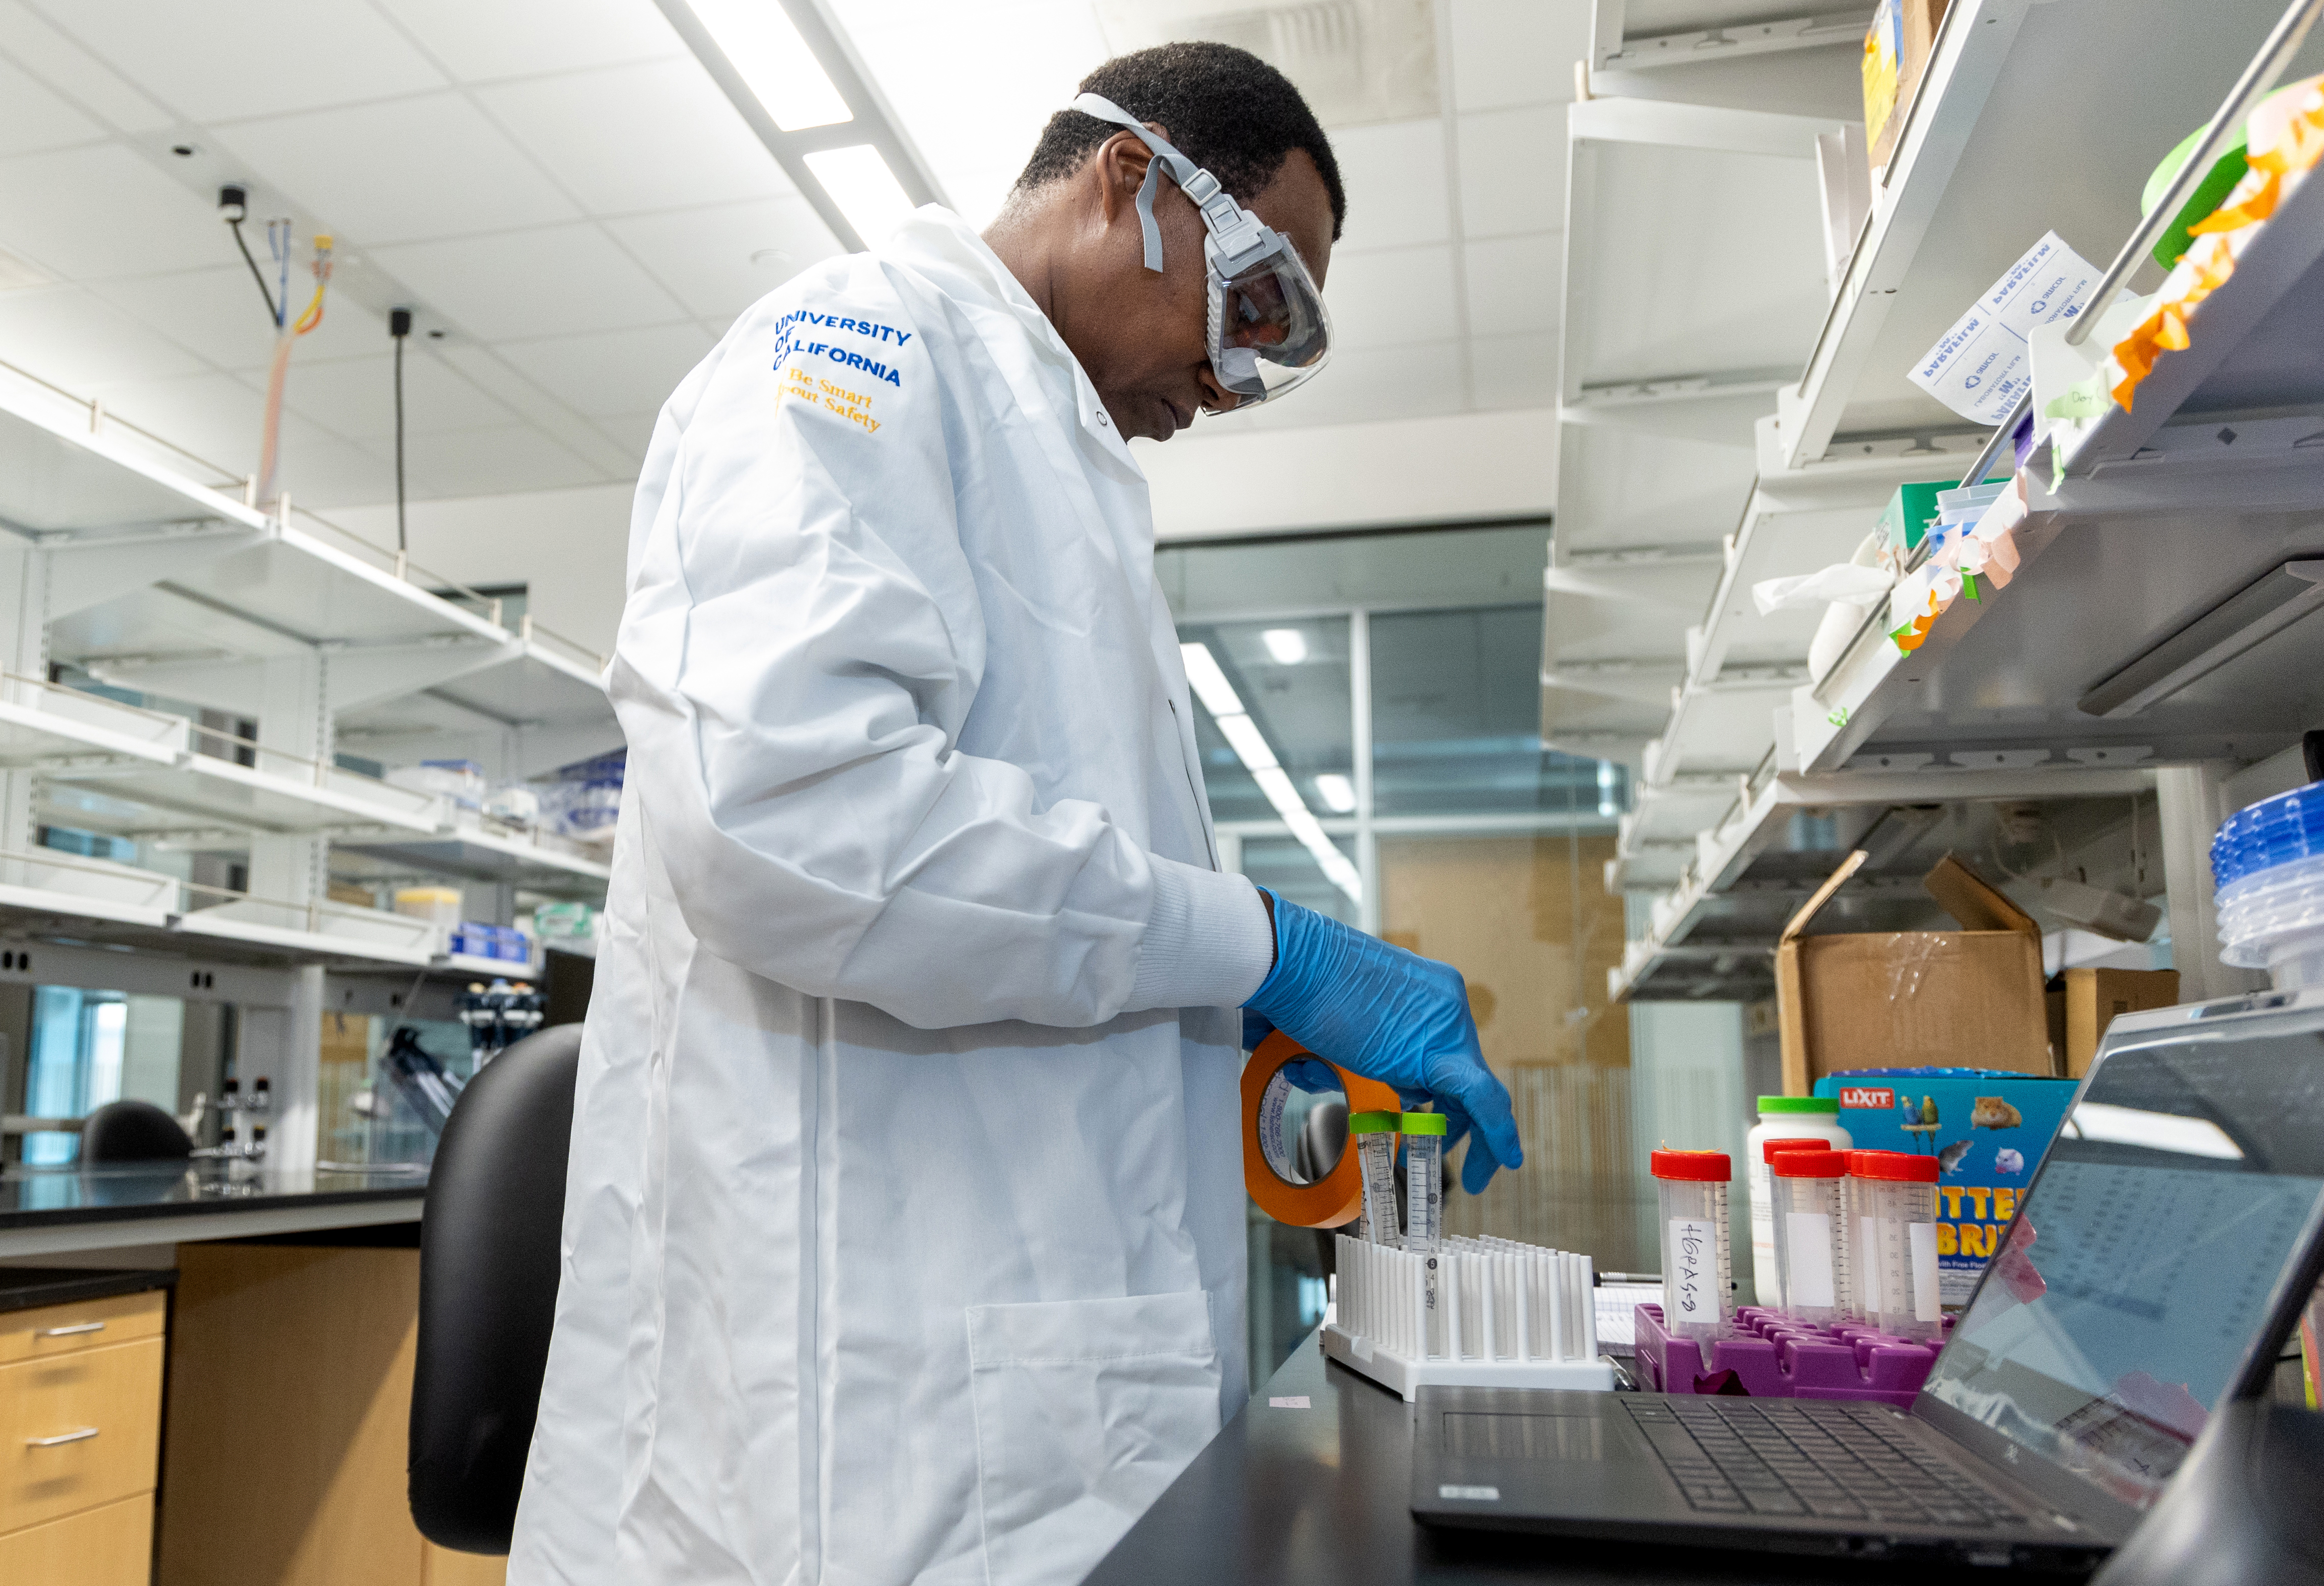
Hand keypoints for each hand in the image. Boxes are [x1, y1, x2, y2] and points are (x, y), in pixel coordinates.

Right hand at [1241, 890, 1522, 1193]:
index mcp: (1429, 992)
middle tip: (1460, 1160)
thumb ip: (1364, 1049)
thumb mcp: (1345, 1022)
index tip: (1440, 1121)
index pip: (1451, 1054)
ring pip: (1479, 1091)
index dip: (1451, 1096)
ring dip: (1477, 1137)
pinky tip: (1505, 1159)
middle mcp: (1447, 1004)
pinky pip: (1479, 1097)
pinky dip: (1495, 1132)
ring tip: (1471, 1175)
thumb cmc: (1298, 983)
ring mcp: (1447, 1024)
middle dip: (1468, 1124)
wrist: (1291, 961)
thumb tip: (1338, 1081)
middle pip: (1469, 1075)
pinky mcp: (1436, 1050)